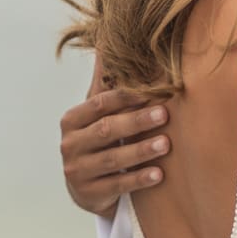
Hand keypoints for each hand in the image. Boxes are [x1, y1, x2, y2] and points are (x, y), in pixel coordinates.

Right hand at [60, 89, 170, 216]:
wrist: (85, 186)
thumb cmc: (97, 140)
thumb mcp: (95, 115)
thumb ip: (103, 85)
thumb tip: (106, 43)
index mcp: (71, 120)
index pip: (98, 104)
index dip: (125, 97)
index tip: (152, 92)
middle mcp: (70, 145)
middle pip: (106, 130)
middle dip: (136, 122)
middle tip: (164, 115)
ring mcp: (77, 171)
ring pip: (113, 159)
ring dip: (141, 150)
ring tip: (166, 144)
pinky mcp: (89, 194)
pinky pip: (117, 185)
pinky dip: (139, 179)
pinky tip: (159, 174)